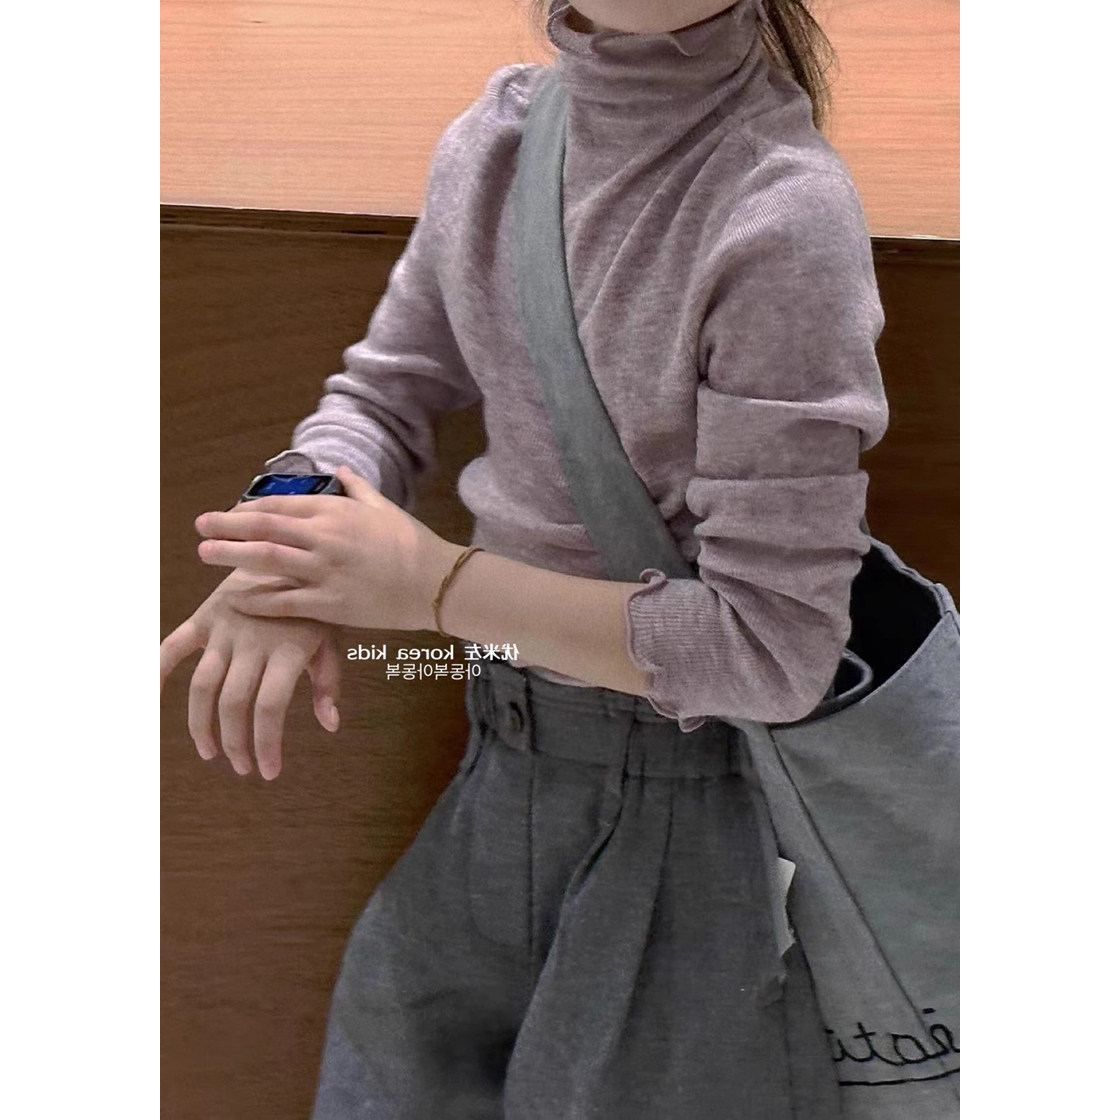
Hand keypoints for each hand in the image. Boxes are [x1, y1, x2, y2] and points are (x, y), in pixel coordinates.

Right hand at [160, 567, 342, 779]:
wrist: (290, 551)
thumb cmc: (314, 604)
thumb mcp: (331, 637)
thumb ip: (328, 680)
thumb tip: (329, 725)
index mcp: (289, 650)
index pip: (269, 707)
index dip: (266, 744)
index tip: (268, 771)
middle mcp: (254, 641)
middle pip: (233, 703)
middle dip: (234, 743)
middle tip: (242, 767)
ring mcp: (226, 629)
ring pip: (203, 685)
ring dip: (201, 724)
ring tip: (210, 751)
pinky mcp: (206, 617)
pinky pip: (174, 646)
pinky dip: (158, 670)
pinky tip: (151, 698)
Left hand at [193, 465, 459, 630]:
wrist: (436, 582)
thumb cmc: (412, 543)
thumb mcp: (384, 507)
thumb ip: (357, 487)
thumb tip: (339, 467)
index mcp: (335, 511)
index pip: (279, 504)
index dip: (248, 507)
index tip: (229, 510)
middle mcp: (324, 537)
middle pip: (263, 527)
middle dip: (227, 525)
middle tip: (200, 525)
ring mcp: (324, 571)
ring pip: (266, 560)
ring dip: (230, 556)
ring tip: (204, 554)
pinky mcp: (330, 604)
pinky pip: (283, 602)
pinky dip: (256, 599)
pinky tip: (234, 598)